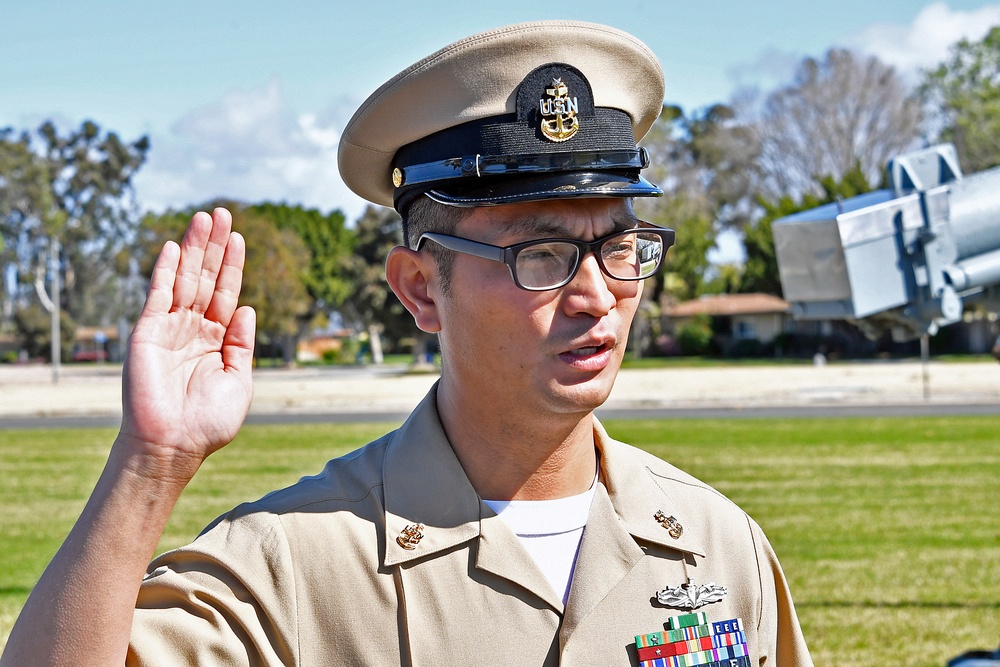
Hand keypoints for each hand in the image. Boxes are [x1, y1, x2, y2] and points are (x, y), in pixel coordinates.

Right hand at [118, 207, 255, 481]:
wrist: (173, 446)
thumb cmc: (208, 423)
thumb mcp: (239, 381)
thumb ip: (242, 344)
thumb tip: (248, 308)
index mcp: (217, 341)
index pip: (227, 294)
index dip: (233, 265)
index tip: (240, 237)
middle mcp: (193, 330)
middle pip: (206, 278)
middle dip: (214, 246)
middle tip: (222, 213)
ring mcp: (170, 329)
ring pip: (184, 279)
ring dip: (193, 248)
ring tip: (204, 218)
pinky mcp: (148, 333)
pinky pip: (158, 295)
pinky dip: (165, 271)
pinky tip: (174, 247)